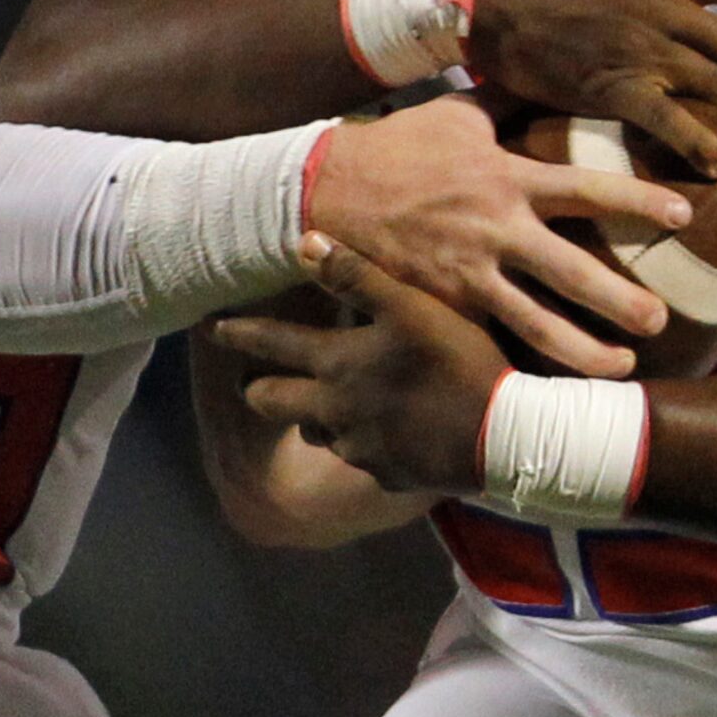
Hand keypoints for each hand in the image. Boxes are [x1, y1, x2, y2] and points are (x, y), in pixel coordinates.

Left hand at [217, 232, 509, 493]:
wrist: (505, 436)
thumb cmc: (458, 361)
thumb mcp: (409, 306)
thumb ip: (356, 276)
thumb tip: (304, 242)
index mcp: (336, 367)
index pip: (270, 347)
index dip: (238, 334)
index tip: (211, 328)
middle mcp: (334, 413)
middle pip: (271, 403)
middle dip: (259, 386)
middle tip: (255, 378)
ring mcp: (359, 449)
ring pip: (314, 431)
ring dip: (313, 414)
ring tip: (328, 399)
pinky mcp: (387, 474)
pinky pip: (358, 455)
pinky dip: (360, 439)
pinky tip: (384, 427)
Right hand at [308, 93, 684, 376]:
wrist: (328, 189)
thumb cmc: (399, 146)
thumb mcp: (457, 114)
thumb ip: (508, 104)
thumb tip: (546, 75)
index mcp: (507, 179)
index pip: (587, 188)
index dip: (640, 199)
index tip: (685, 212)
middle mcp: (496, 230)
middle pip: (573, 274)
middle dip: (623, 301)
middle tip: (662, 320)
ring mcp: (469, 275)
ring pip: (537, 325)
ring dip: (585, 351)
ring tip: (622, 369)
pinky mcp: (442, 306)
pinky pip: (492, 336)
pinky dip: (522, 359)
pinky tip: (550, 379)